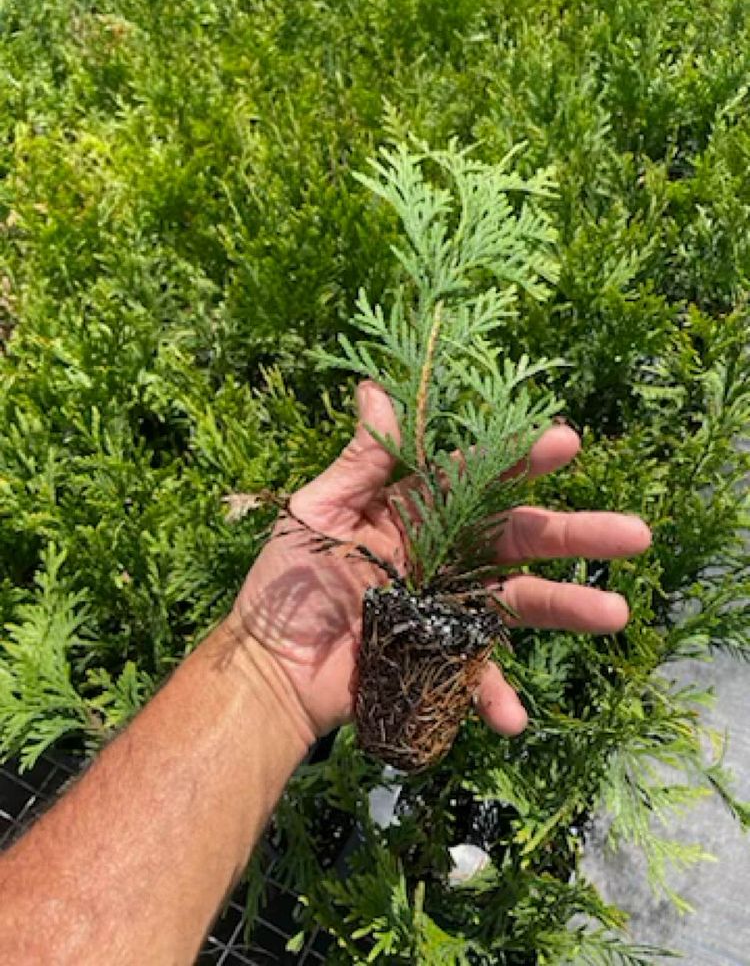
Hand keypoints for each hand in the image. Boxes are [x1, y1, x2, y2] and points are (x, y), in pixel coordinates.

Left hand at [232, 381, 650, 737]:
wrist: (267, 671)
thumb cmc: (284, 585)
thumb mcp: (317, 514)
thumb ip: (358, 461)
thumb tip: (375, 387)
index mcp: (414, 512)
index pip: (476, 477)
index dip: (519, 460)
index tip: (565, 442)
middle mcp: (442, 555)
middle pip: (517, 539)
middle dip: (574, 534)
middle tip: (635, 532)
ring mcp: (448, 610)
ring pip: (516, 602)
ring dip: (566, 609)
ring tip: (615, 614)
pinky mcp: (441, 661)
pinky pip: (477, 676)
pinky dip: (495, 694)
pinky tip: (512, 717)